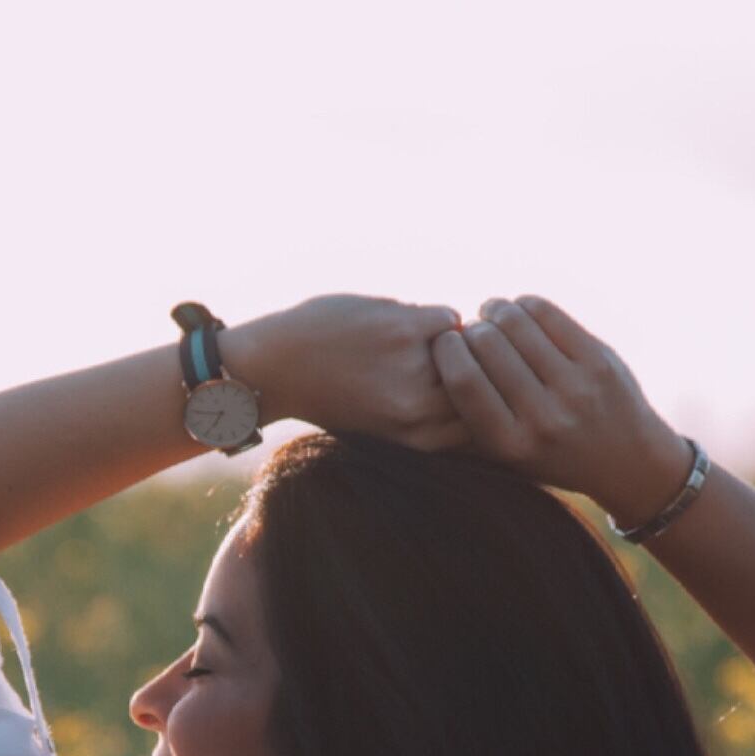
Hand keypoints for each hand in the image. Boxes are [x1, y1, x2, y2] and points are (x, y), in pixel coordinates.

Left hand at [222, 294, 472, 450]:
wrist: (272, 369)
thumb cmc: (327, 395)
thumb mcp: (380, 425)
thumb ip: (425, 416)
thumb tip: (478, 391)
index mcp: (415, 439)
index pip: (481, 421)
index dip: (482, 400)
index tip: (472, 387)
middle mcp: (420, 410)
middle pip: (480, 382)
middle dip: (472, 367)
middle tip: (444, 355)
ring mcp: (413, 367)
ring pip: (467, 347)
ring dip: (451, 339)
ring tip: (416, 341)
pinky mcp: (404, 329)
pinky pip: (448, 317)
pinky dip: (433, 316)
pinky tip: (405, 322)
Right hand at [429, 296, 687, 511]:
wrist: (628, 462)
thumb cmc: (549, 455)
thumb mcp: (504, 453)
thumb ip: (467, 416)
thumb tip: (425, 355)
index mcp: (510, 444)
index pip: (462, 379)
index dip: (446, 349)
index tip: (444, 342)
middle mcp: (543, 418)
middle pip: (486, 344)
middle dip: (472, 329)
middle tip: (473, 331)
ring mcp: (575, 387)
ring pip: (515, 321)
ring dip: (496, 310)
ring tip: (492, 315)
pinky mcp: (599, 361)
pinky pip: (547, 313)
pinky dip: (525, 305)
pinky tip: (521, 313)